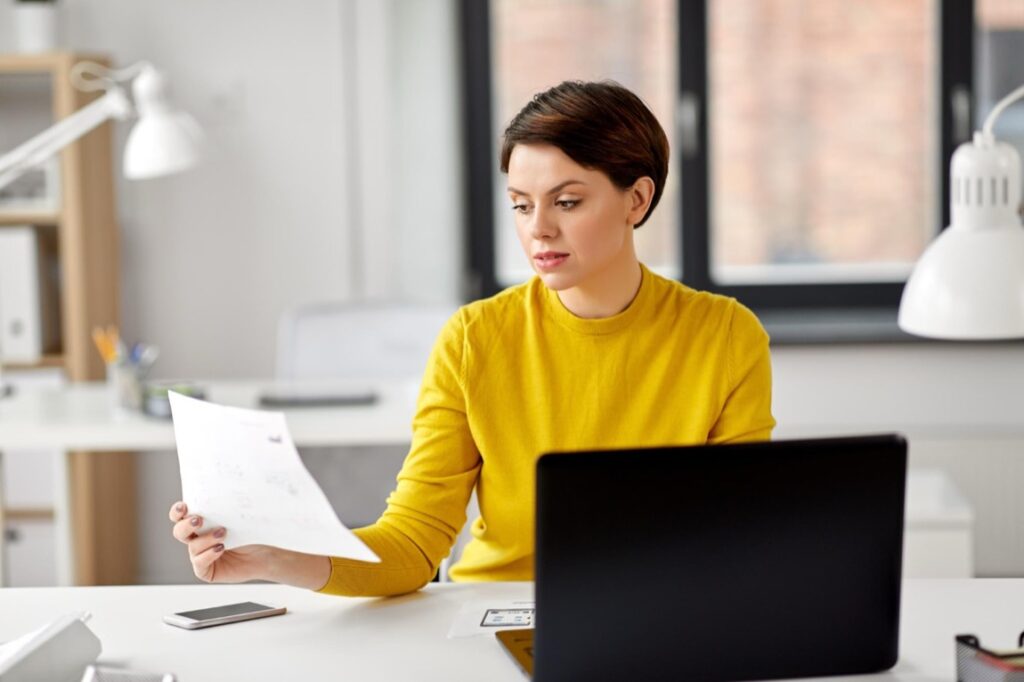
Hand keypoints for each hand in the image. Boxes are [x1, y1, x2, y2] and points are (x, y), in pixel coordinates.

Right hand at [168, 501, 331, 589]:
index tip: (184, 506)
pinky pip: (199, 564)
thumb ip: (230, 503)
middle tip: (199, 519)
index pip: (180, 515)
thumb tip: (231, 480)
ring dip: (205, 539)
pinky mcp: (206, 570)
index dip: (177, 511)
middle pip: (179, 531)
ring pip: (192, 547)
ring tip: (223, 533)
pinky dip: (207, 555)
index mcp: (201, 521)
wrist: (268, 552)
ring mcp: (200, 555)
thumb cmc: (255, 530)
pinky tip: (220, 548)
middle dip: (186, 525)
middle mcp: (197, 538)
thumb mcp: (241, 513)